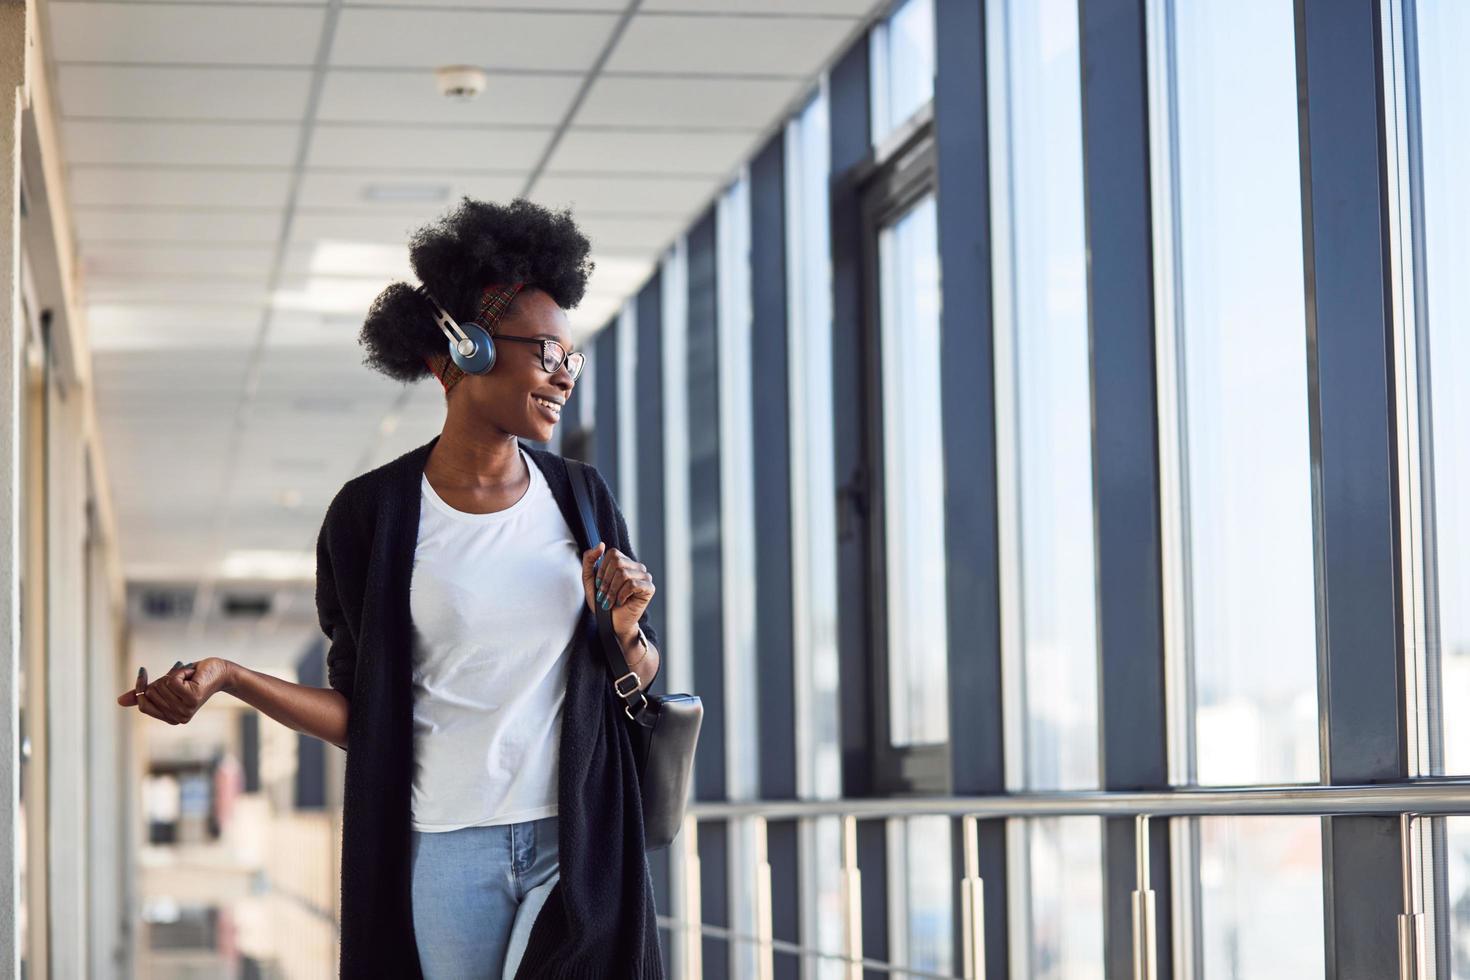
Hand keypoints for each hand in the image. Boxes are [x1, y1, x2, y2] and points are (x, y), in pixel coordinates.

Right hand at [116, 658, 231, 724]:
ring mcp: (185, 710)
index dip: (140, 688)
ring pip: (160, 686)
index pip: (143, 705)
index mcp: (170, 718)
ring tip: (187, 676)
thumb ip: (144, 694)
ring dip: (172, 675)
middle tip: (180, 677)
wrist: (219, 671)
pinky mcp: (191, 698)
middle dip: (161, 680)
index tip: (143, 672)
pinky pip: (171, 680)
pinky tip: (191, 673)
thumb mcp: (164, 686)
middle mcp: (178, 718)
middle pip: (150, 694)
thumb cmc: (192, 678)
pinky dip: (179, 671)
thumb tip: (119, 701)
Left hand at [581, 542, 655, 640]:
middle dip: (606, 581)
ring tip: (611, 601)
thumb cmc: (602, 603)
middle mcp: (636, 566)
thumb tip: (601, 544)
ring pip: (624, 573)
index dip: (602, 570)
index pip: (612, 553)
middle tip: (604, 595)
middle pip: (618, 561)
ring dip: (612, 590)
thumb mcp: (589, 580)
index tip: (599, 585)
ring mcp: (644, 576)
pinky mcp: (649, 588)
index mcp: (624, 562)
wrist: (611, 624)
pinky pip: (632, 584)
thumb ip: (590, 560)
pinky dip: (622, 595)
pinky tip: (622, 601)